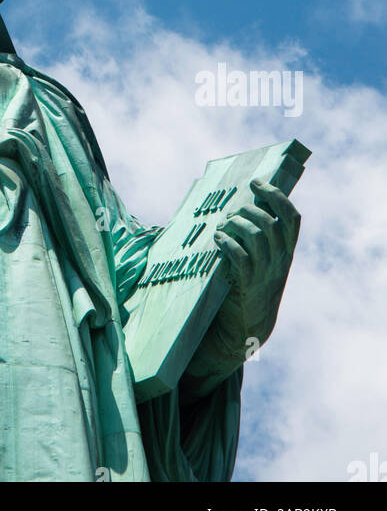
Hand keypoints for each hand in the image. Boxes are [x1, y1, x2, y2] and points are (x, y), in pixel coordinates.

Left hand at [210, 178, 300, 361]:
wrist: (248, 327)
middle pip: (271, 223)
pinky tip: (218, 239)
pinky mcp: (248, 285)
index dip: (276, 196)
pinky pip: (240, 257)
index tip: (257, 183)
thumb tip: (245, 205)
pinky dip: (228, 243)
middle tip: (234, 212)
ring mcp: (265, 273)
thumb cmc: (251, 286)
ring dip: (237, 224)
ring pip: (257, 236)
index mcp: (286, 252)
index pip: (292, 218)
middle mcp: (280, 261)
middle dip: (250, 210)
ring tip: (224, 226)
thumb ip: (261, 238)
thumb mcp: (265, 262)